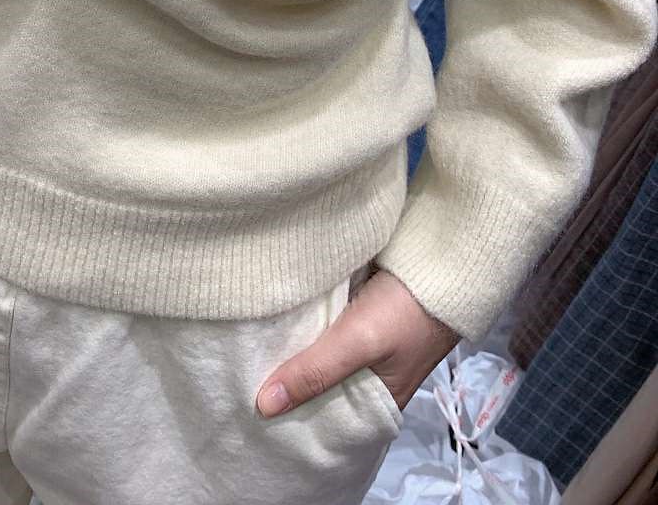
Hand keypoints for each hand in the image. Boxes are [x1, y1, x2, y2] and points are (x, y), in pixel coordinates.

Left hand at [255, 267, 459, 418]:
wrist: (438, 259)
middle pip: (316, 383)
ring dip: (290, 348)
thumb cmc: (406, 311)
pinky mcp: (354, 313)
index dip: (291, 416)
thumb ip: (317, 371)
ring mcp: (359, 343)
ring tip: (245, 349)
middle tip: (239, 375)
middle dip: (284, 378)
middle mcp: (366, 376)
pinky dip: (302, 323)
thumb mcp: (359, 342)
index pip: (325, 419)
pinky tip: (271, 319)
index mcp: (375, 401)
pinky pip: (321, 325)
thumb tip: (265, 405)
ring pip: (315, 352)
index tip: (250, 411)